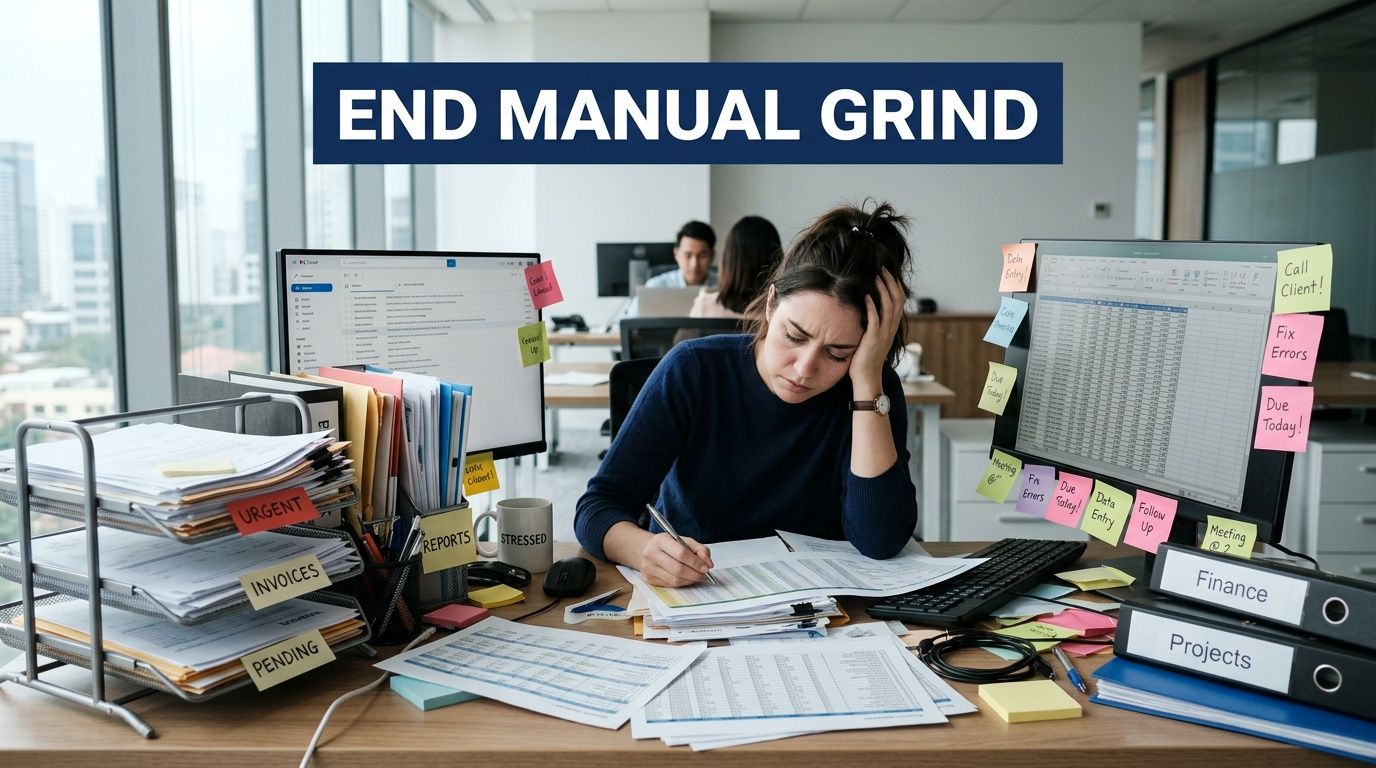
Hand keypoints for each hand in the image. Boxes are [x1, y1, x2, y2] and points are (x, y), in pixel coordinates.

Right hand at [638, 533, 714, 586]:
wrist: (645, 549)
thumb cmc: (668, 545)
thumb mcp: (684, 541)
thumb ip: (699, 549)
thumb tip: (708, 564)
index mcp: (661, 540)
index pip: (681, 554)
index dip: (696, 563)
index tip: (706, 567)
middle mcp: (651, 554)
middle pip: (678, 569)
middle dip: (695, 574)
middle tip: (704, 575)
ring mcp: (648, 568)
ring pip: (674, 580)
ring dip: (689, 581)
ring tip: (697, 577)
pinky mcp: (648, 579)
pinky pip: (669, 585)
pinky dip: (682, 584)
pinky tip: (687, 579)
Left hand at [850, 268, 904, 392]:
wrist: (867, 377)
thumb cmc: (867, 357)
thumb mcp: (875, 337)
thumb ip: (875, 324)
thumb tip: (869, 309)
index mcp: (892, 326)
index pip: (899, 301)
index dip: (895, 286)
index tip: (888, 273)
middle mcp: (891, 328)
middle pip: (897, 300)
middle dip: (891, 282)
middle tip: (883, 269)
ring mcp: (883, 333)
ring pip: (888, 307)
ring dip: (882, 290)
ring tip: (875, 278)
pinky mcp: (873, 339)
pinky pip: (875, 319)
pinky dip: (871, 307)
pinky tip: (866, 297)